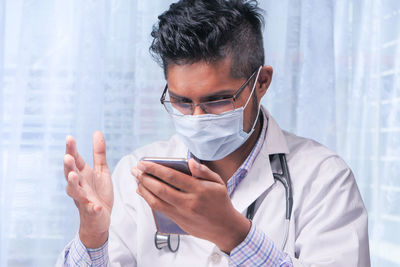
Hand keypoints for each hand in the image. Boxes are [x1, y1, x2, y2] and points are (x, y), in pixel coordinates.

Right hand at [64, 131, 112, 247]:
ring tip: (74, 176)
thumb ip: (99, 153)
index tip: (69, 138)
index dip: (71, 149)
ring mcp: (84, 199)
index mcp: (82, 174)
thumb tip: (97, 132)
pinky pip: (91, 210)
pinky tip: (96, 206)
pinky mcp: (92, 211)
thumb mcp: (101, 170)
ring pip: (74, 191)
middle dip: (69, 166)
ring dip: (73, 184)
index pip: (75, 160)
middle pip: (70, 174)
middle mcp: (79, 185)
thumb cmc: (98, 192)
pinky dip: (93, 208)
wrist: (99, 218)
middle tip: (68, 156)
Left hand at [133, 159, 249, 252]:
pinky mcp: (178, 221)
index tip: (144, 163)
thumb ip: (204, 171)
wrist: (225, 228)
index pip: (172, 176)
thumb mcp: (218, 183)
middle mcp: (189, 202)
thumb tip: (189, 161)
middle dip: (145, 178)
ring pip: (157, 201)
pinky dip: (149, 200)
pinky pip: (159, 210)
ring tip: (137, 180)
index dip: (155, 169)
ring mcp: (182, 213)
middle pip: (161, 189)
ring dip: (144, 189)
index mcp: (199, 189)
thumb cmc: (221, 202)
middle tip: (135, 170)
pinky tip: (144, 192)